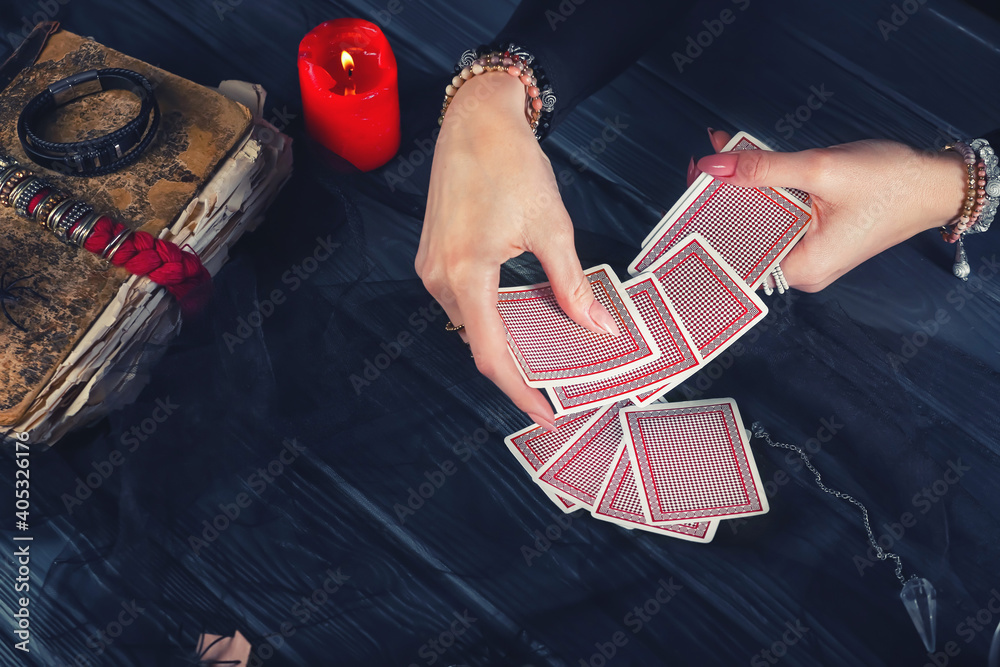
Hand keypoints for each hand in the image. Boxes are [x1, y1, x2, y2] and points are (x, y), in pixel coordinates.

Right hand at [416, 73, 618, 428]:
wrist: (474, 118)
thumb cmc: (511, 163)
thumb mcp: (551, 226)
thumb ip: (572, 284)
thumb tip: (599, 327)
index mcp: (467, 273)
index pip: (492, 353)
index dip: (520, 391)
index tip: (545, 412)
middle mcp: (440, 277)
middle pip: (478, 342)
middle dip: (516, 367)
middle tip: (555, 383)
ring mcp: (430, 266)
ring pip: (469, 322)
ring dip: (502, 339)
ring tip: (543, 349)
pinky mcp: (431, 256)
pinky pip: (461, 300)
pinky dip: (489, 314)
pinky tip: (519, 314)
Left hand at [690, 129, 967, 291]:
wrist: (936, 183)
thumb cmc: (890, 183)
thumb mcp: (821, 169)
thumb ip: (764, 169)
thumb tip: (714, 165)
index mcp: (801, 268)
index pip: (736, 253)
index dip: (707, 222)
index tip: (688, 192)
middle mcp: (800, 271)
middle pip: (744, 237)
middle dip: (720, 199)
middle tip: (701, 165)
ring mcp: (807, 256)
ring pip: (759, 224)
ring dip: (740, 191)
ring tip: (717, 159)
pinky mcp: (812, 239)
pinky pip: (777, 217)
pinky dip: (762, 192)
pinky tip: (745, 166)